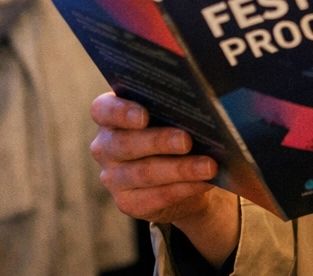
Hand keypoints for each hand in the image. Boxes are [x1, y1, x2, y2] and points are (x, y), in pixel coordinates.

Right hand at [90, 93, 240, 264]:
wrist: (180, 175)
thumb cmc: (173, 132)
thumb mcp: (170, 117)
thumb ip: (174, 109)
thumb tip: (198, 109)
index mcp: (109, 116)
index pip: (103, 110)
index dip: (121, 112)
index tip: (144, 115)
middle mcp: (104, 147)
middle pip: (127, 143)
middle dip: (160, 142)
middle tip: (187, 141)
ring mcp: (112, 177)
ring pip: (145, 173)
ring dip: (180, 169)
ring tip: (208, 166)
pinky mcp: (127, 203)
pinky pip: (156, 197)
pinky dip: (184, 189)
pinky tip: (203, 182)